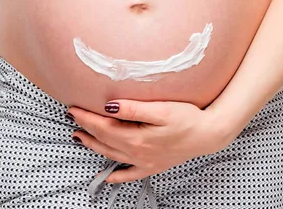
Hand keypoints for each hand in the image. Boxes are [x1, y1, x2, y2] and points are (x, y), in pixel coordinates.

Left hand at [67, 99, 231, 182]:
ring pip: (112, 155)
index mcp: (136, 138)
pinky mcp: (153, 166)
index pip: (103, 127)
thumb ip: (133, 108)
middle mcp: (137, 153)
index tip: (74, 108)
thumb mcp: (161, 109)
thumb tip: (109, 105)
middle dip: (86, 129)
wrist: (210, 134)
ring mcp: (145, 162)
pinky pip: (130, 174)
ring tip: (80, 138)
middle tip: (72, 119)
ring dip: (94, 146)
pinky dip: (117, 175)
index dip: (86, 117)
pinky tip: (108, 176)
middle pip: (104, 141)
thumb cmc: (188, 118)